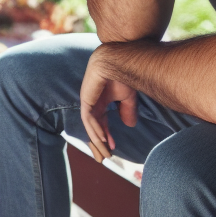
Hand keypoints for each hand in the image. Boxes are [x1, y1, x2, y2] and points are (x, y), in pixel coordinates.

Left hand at [79, 46, 137, 162]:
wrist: (118, 59)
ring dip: (97, 139)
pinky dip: (95, 129)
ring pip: (90, 125)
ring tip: (105, 151)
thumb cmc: (122, 74)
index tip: (113, 147)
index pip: (101, 122)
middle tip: (105, 156)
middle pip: (93, 127)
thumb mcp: (127, 97)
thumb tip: (129, 125)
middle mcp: (92, 102)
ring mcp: (87, 100)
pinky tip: (102, 139)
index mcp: (100, 101)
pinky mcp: (86, 98)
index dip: (106, 135)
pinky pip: (88, 118)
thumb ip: (127, 110)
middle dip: (99, 142)